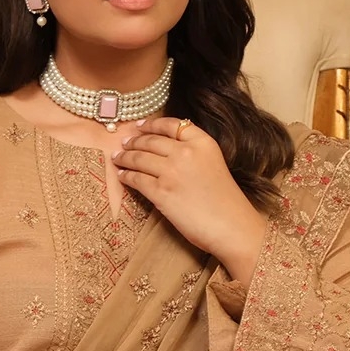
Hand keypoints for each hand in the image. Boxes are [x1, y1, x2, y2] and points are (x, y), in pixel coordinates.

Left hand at [112, 117, 267, 284]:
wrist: (231, 226)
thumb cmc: (226, 202)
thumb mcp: (214, 164)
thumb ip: (194, 154)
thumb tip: (168, 152)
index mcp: (202, 142)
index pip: (172, 125)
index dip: (151, 124)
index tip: (139, 126)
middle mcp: (185, 151)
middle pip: (152, 140)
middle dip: (134, 142)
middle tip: (125, 144)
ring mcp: (171, 171)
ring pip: (140, 158)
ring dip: (125, 157)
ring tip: (118, 158)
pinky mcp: (161, 192)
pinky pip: (136, 179)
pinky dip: (126, 176)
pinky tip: (122, 176)